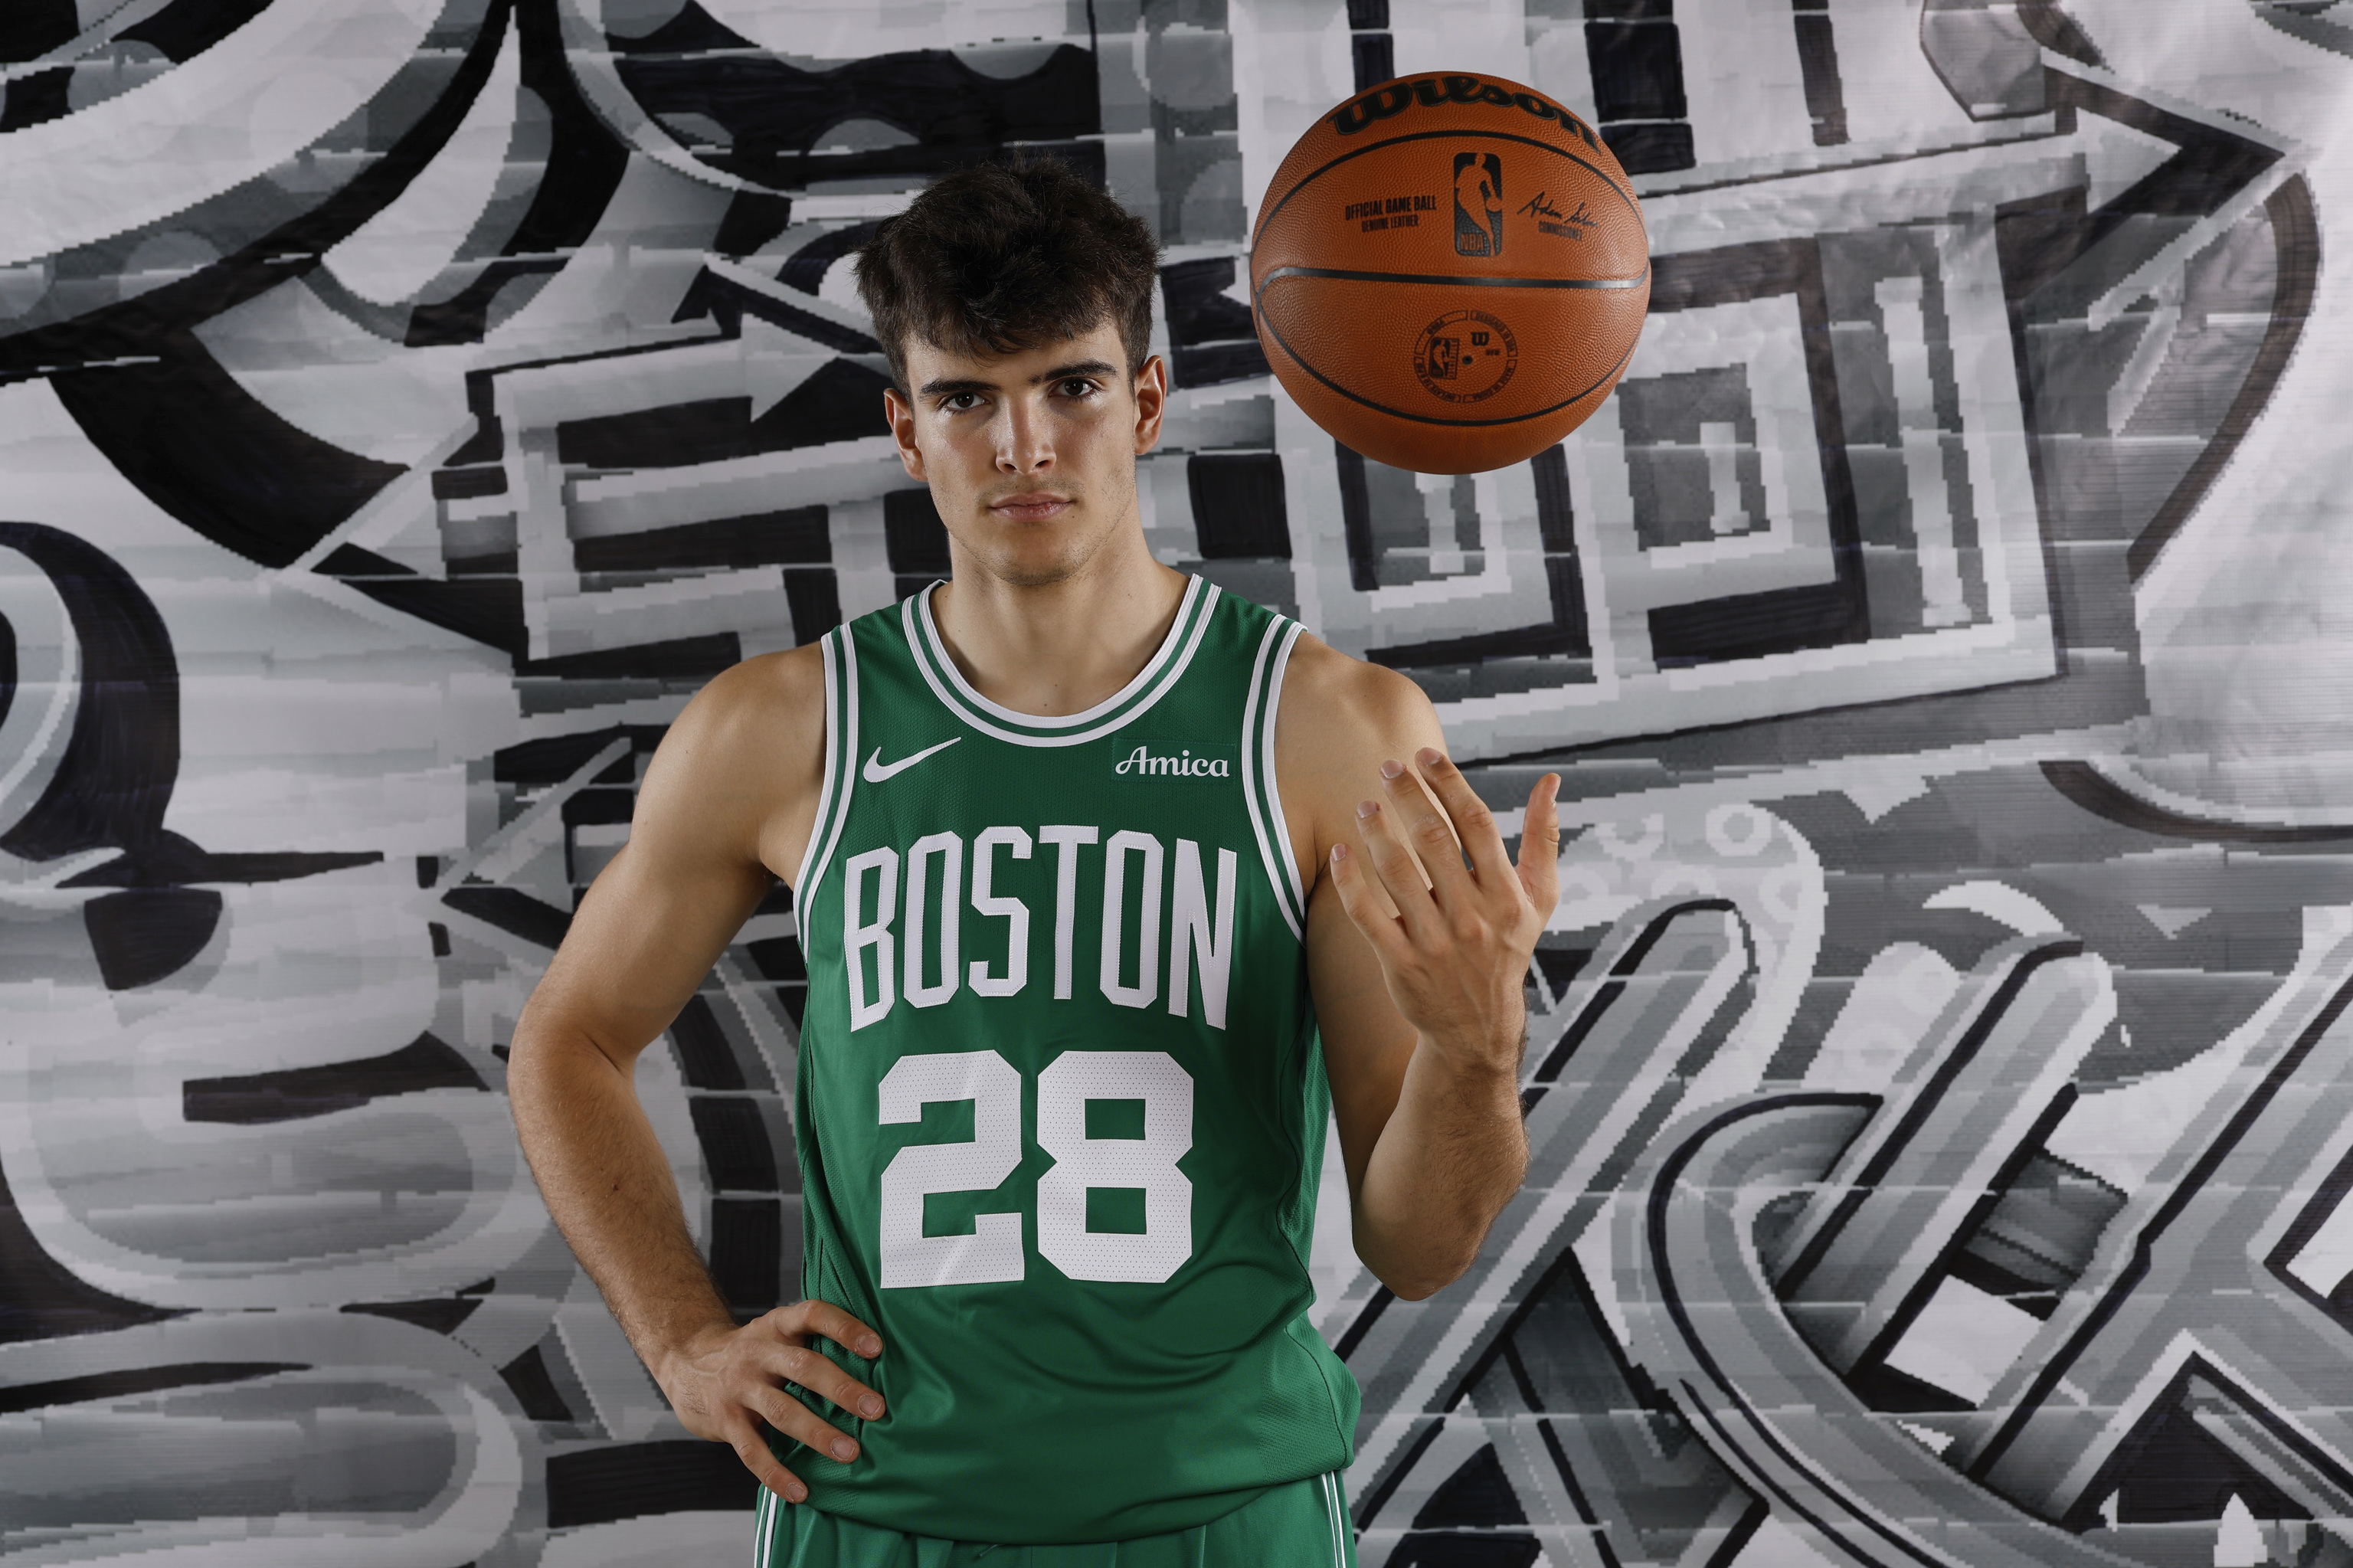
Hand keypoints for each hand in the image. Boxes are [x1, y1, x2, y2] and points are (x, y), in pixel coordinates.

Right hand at [657, 1298, 884, 1503]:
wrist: (686, 1363)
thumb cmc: (752, 1352)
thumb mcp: (777, 1334)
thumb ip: (812, 1342)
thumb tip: (874, 1368)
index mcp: (778, 1326)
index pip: (813, 1315)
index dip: (844, 1327)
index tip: (876, 1347)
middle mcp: (758, 1352)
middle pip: (803, 1366)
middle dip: (841, 1389)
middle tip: (876, 1409)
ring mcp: (739, 1387)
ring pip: (782, 1410)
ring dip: (818, 1432)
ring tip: (849, 1452)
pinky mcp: (725, 1420)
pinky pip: (752, 1451)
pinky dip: (777, 1474)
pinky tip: (800, 1491)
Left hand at [1329, 747, 1560, 1070]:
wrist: (1477, 1028)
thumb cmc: (1507, 950)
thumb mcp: (1539, 900)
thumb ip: (1543, 838)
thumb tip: (1550, 781)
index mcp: (1506, 895)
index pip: (1476, 824)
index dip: (1449, 784)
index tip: (1425, 754)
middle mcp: (1472, 916)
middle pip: (1433, 840)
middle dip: (1408, 796)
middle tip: (1387, 767)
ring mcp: (1435, 942)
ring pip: (1397, 873)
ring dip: (1377, 832)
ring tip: (1364, 805)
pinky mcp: (1400, 964)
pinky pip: (1367, 915)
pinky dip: (1350, 881)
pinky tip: (1341, 852)